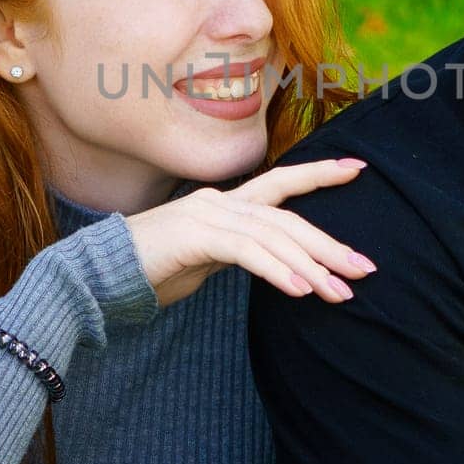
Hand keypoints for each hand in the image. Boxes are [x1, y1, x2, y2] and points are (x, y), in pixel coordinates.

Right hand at [124, 159, 376, 307]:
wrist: (99, 276)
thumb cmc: (151, 272)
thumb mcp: (205, 261)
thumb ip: (238, 253)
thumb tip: (274, 264)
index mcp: (225, 204)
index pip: (280, 183)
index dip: (319, 174)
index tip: (357, 169)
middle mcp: (220, 202)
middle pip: (287, 218)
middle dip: (329, 244)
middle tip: (364, 269)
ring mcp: (206, 215)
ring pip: (273, 236)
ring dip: (310, 267)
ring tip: (338, 293)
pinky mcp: (195, 236)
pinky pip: (247, 252)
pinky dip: (277, 270)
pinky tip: (299, 289)